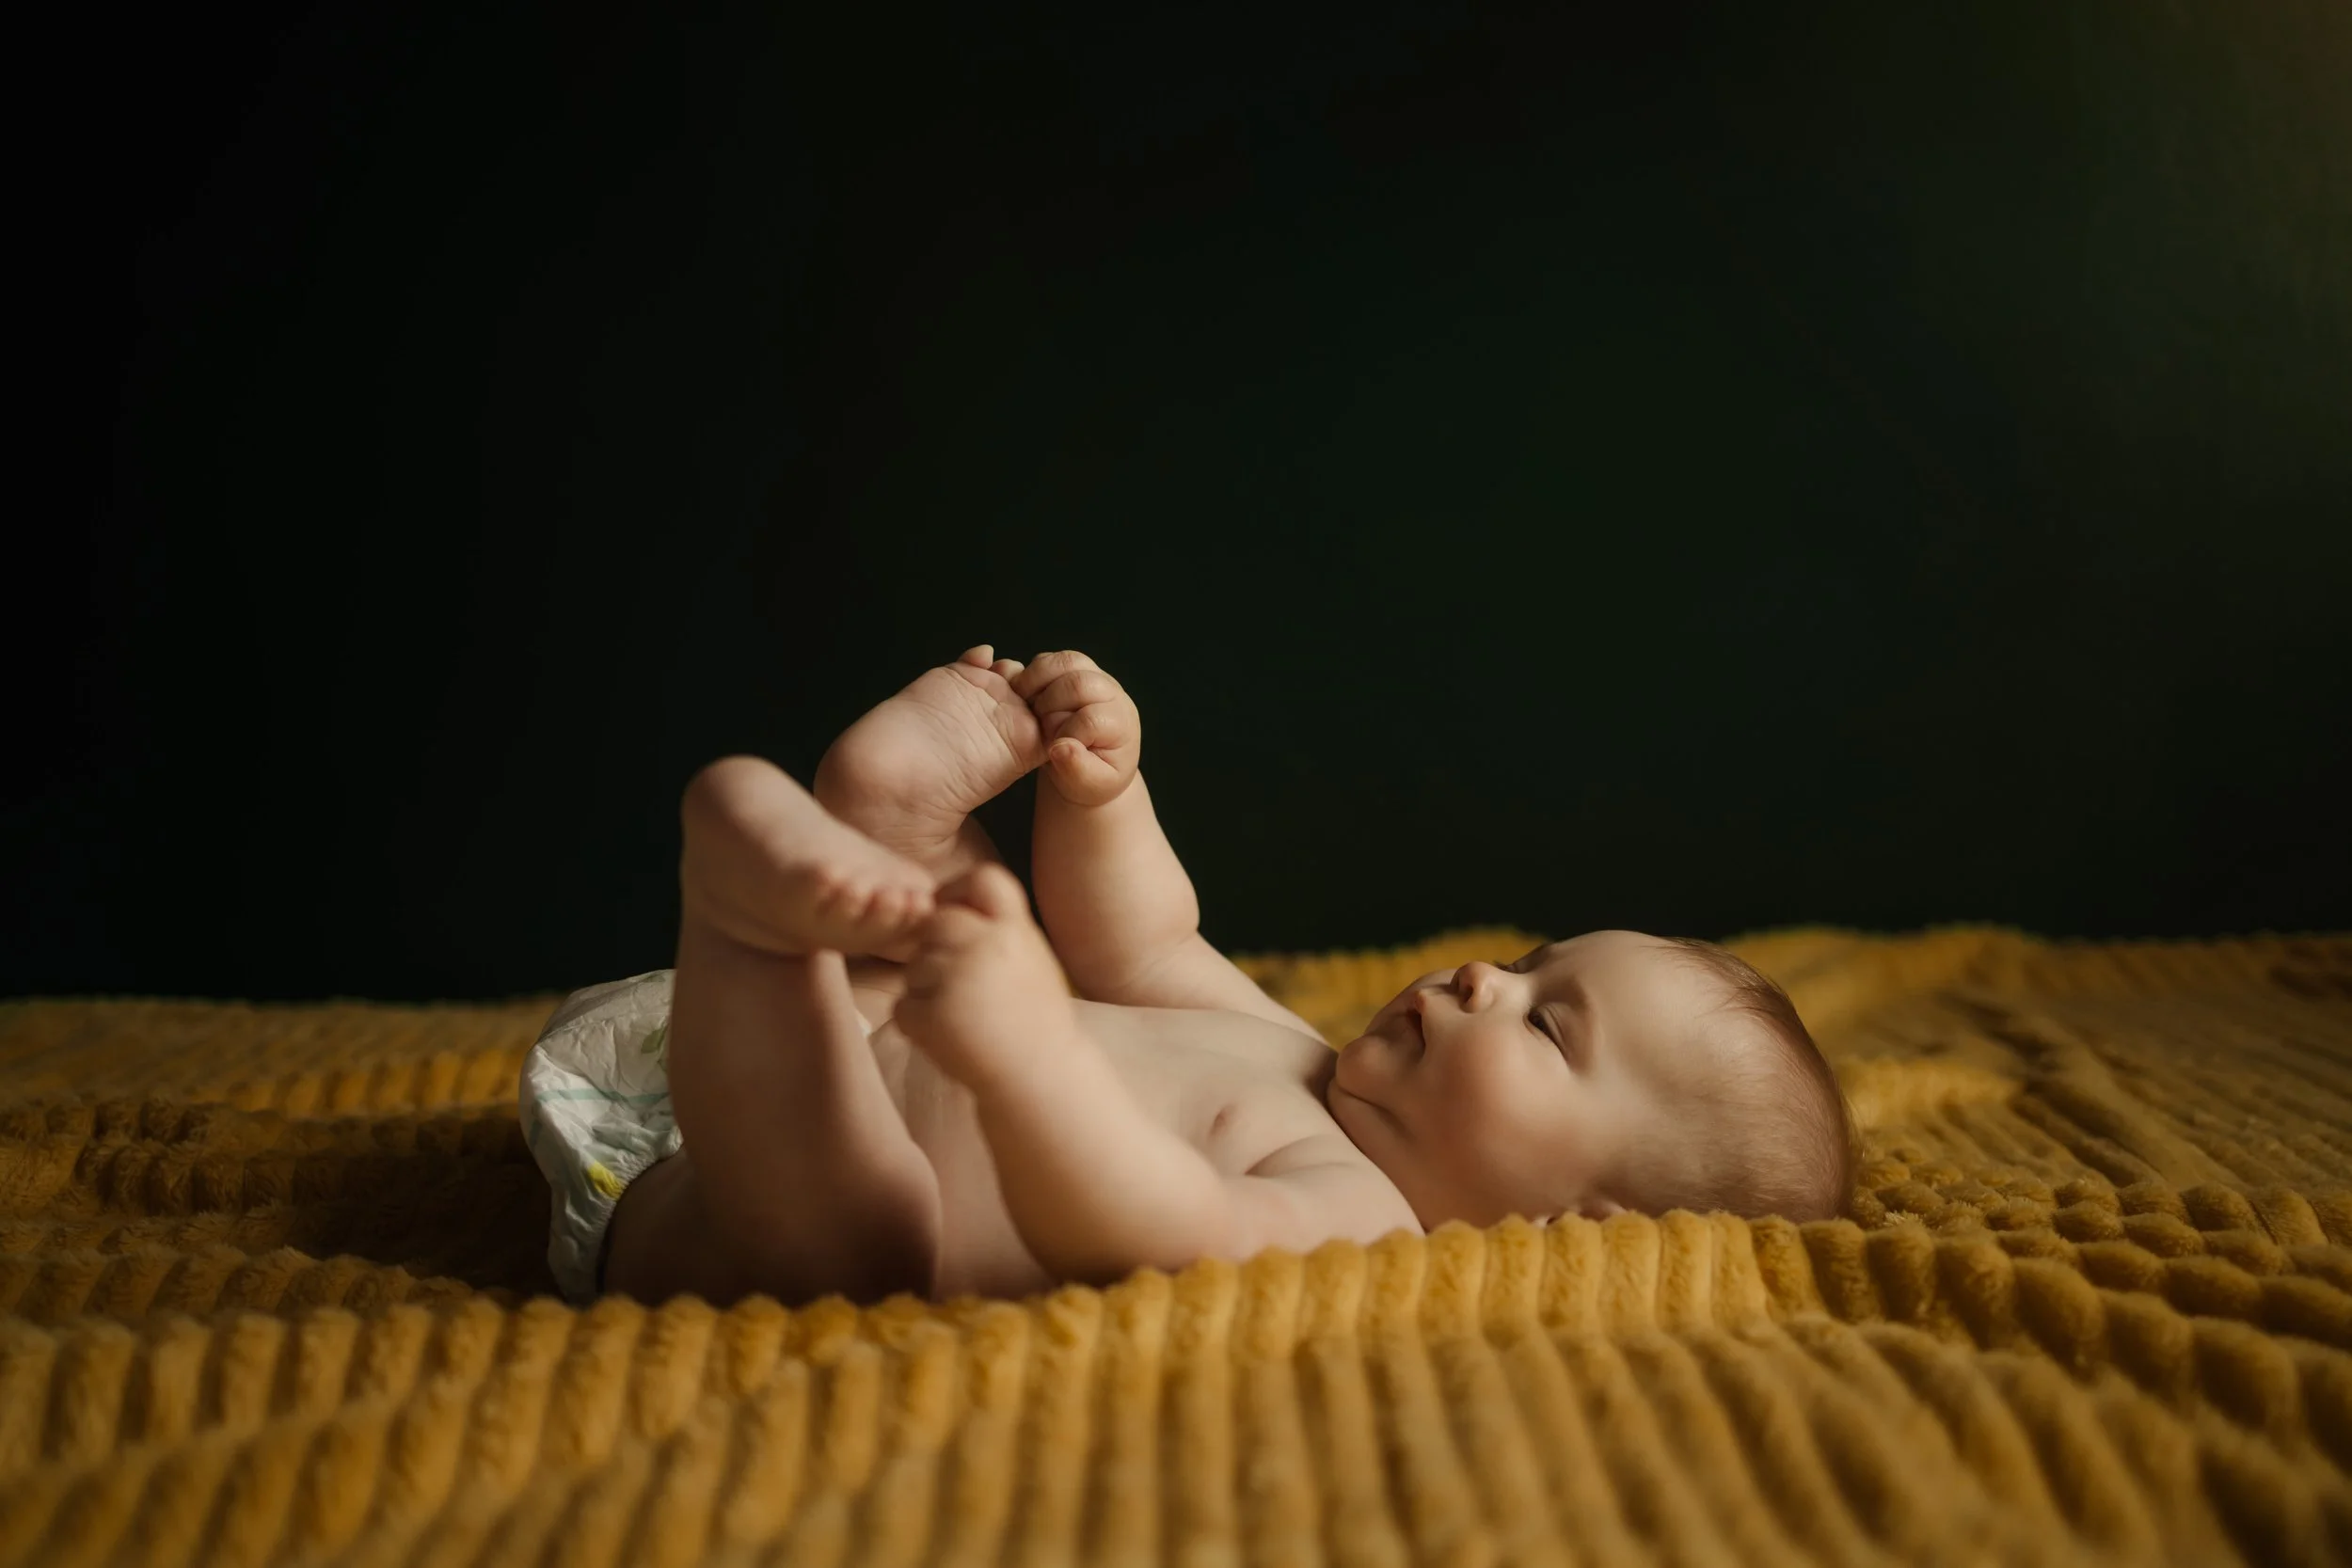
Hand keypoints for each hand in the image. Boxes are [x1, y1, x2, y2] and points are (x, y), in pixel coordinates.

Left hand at [895, 864, 1076, 1089]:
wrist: (1042, 1080)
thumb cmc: (1036, 1024)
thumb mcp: (1032, 959)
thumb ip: (997, 931)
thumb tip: (942, 908)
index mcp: (1016, 929)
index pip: (982, 879)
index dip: (957, 891)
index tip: (951, 912)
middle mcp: (987, 945)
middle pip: (935, 923)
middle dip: (936, 951)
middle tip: (959, 988)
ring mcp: (957, 977)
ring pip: (915, 968)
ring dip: (926, 992)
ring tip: (965, 1020)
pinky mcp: (933, 1014)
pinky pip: (903, 1008)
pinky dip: (917, 1026)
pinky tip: (950, 1040)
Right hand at [1008, 651, 1140, 806]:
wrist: (1091, 763)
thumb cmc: (1093, 775)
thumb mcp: (1091, 785)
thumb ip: (1079, 770)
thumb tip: (1059, 748)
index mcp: (1121, 723)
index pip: (1091, 719)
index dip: (1065, 735)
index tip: (1055, 750)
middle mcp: (1112, 694)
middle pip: (1079, 683)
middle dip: (1050, 706)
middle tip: (1039, 727)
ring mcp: (1093, 676)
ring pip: (1065, 662)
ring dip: (1037, 681)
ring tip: (1025, 705)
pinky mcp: (1072, 670)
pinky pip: (1050, 659)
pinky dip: (1031, 675)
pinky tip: (1023, 698)